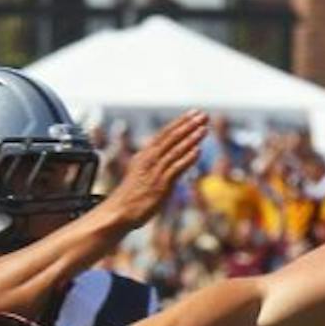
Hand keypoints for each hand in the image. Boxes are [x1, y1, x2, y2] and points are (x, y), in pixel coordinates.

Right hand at [93, 111, 207, 230]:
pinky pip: (175, 169)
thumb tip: (167, 157)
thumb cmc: (132, 195)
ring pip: (175, 150)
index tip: (194, 113)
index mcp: (145, 154)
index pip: (165, 133)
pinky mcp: (160, 185)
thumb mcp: (142, 173)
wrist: (120, 212)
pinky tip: (198, 151)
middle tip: (203, 115)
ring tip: (204, 128)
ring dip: (191, 138)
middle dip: (188, 125)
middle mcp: (150, 159)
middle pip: (171, 137)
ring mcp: (155, 172)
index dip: (180, 122)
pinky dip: (187, 159)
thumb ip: (155, 164)